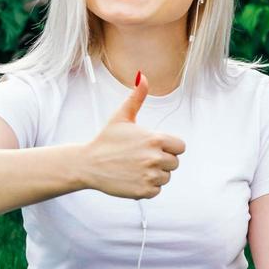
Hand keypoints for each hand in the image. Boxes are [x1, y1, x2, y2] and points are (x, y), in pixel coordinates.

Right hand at [81, 70, 186, 199]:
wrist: (88, 164)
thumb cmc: (106, 140)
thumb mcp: (121, 117)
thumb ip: (136, 97)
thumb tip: (142, 77)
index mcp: (155, 139)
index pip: (180, 147)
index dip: (169, 147)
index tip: (153, 147)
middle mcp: (155, 157)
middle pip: (174, 163)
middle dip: (161, 161)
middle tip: (140, 158)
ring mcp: (150, 175)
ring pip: (166, 177)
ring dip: (154, 174)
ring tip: (135, 168)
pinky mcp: (144, 191)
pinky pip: (156, 190)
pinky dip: (147, 187)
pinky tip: (132, 178)